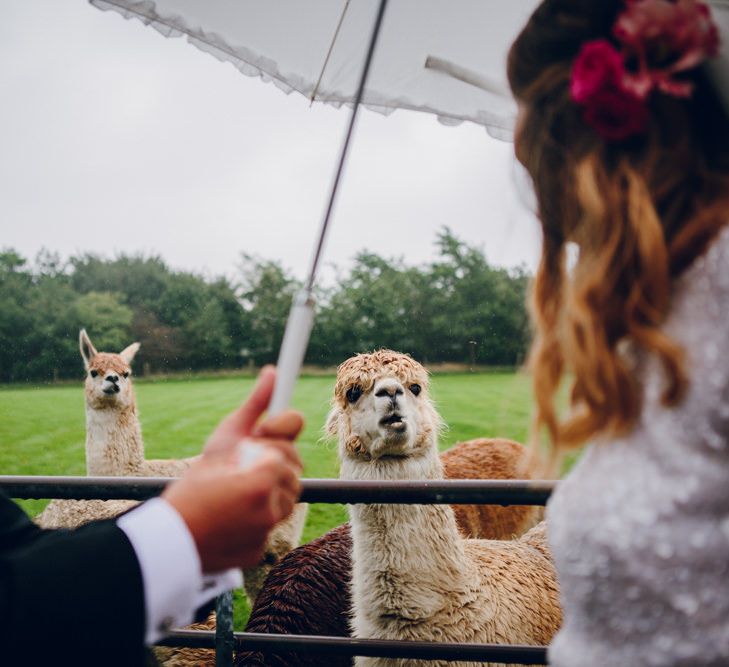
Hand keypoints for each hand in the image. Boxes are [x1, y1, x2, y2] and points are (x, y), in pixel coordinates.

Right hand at [163, 367, 303, 571]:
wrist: (168, 539)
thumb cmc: (194, 483)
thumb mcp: (224, 439)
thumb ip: (255, 405)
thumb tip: (274, 372)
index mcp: (264, 476)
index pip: (287, 449)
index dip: (270, 443)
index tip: (255, 440)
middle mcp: (271, 507)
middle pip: (290, 473)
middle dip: (269, 464)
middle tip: (238, 465)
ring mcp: (267, 532)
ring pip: (284, 499)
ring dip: (266, 489)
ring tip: (234, 487)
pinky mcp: (259, 550)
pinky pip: (268, 525)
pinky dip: (255, 517)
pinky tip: (232, 512)